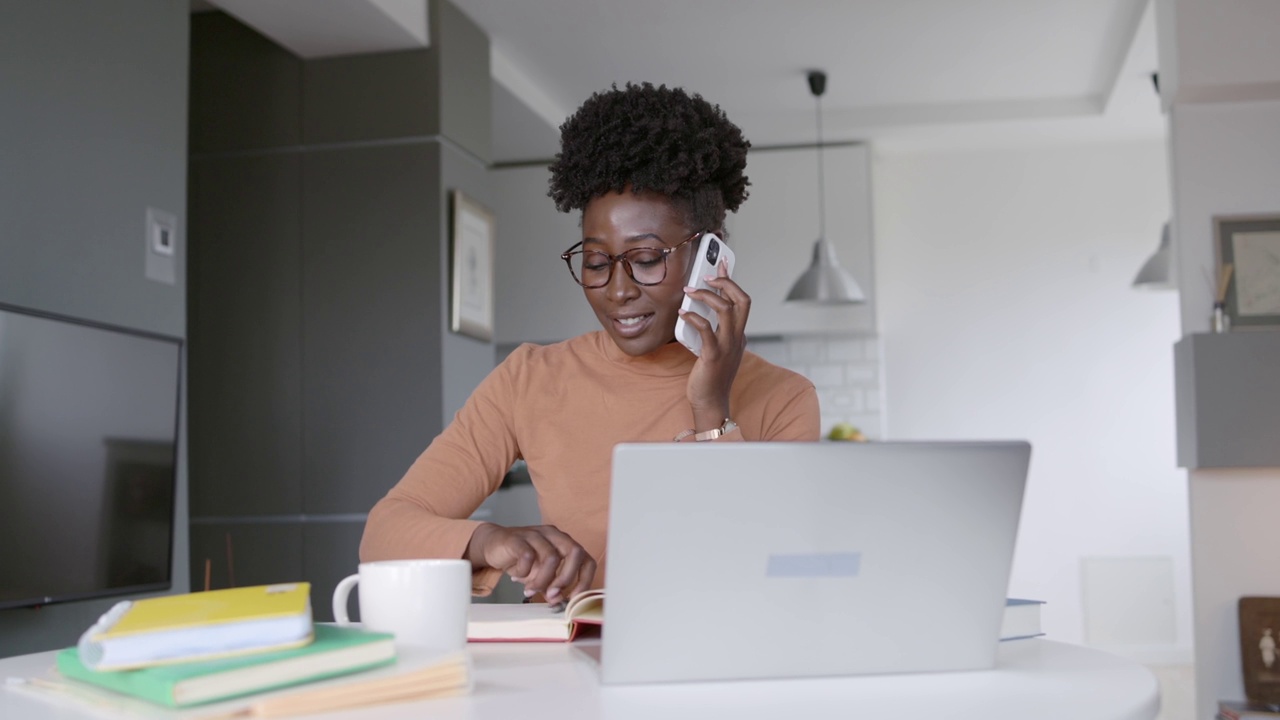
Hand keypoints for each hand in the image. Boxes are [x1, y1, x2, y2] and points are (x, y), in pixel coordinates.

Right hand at [465, 523, 595, 601]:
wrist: (493, 545)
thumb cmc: (521, 559)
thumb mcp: (540, 576)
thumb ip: (552, 587)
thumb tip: (559, 602)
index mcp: (565, 543)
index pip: (587, 560)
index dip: (584, 581)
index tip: (573, 599)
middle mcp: (554, 535)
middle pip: (575, 553)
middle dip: (567, 579)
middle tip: (552, 595)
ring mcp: (537, 534)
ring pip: (552, 557)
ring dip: (542, 580)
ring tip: (531, 590)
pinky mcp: (518, 538)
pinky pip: (527, 556)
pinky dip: (524, 571)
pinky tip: (518, 576)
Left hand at [679, 260, 749, 430]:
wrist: (711, 403)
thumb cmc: (709, 377)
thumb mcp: (715, 349)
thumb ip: (713, 332)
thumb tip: (700, 313)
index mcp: (739, 335)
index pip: (742, 301)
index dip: (731, 281)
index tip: (720, 265)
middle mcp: (737, 338)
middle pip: (743, 300)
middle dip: (727, 282)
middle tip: (708, 275)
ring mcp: (728, 346)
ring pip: (727, 310)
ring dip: (708, 296)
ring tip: (690, 291)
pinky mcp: (714, 355)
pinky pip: (706, 329)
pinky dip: (694, 317)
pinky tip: (682, 313)